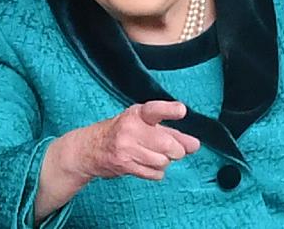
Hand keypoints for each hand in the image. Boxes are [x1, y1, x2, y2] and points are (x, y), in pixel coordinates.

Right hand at [34, 100, 199, 219]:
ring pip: (163, 162)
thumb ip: (171, 133)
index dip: (169, 110)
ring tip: (150, 155)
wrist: (89, 148)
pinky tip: (145, 164)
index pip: (155, 110)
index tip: (181, 110)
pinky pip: (155, 174)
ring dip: (163, 162)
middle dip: (175, 151)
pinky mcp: (124, 164)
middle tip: (170, 149)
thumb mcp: (143, 124)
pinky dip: (156, 172)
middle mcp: (130, 129)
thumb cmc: (120, 133)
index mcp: (137, 114)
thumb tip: (194, 145)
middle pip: (168, 145)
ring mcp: (126, 148)